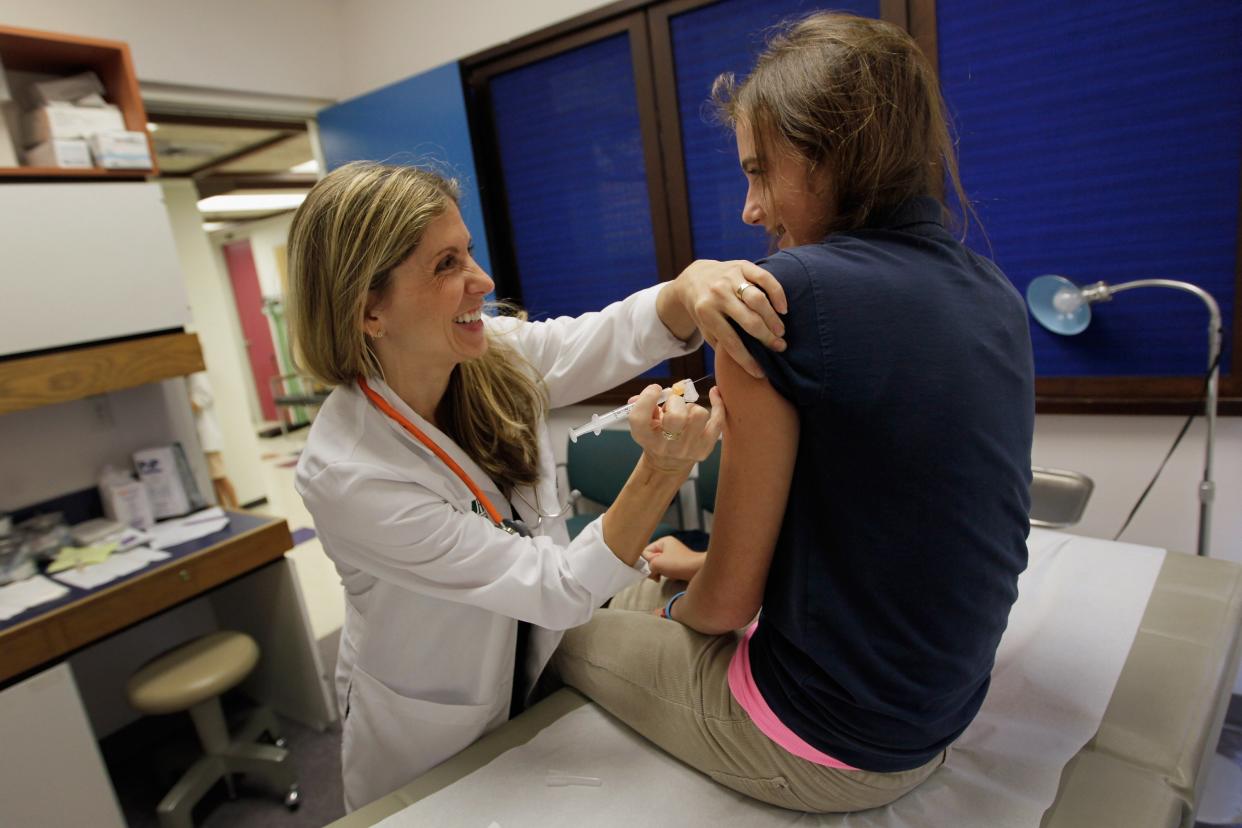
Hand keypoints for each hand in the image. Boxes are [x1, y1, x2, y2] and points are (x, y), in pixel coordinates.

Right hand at [627, 383, 724, 473]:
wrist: (668, 463)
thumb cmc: (656, 435)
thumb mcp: (644, 423)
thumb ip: (643, 404)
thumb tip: (653, 390)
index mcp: (645, 437)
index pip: (640, 417)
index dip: (647, 397)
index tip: (655, 389)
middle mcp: (665, 446)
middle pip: (676, 416)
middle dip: (675, 401)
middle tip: (673, 404)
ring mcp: (687, 449)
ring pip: (699, 414)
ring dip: (692, 407)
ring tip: (686, 412)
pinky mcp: (705, 448)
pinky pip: (718, 421)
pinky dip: (718, 404)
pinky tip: (714, 393)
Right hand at [642, 536, 703, 581]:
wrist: (697, 570)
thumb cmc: (678, 564)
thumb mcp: (657, 563)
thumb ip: (647, 566)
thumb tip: (650, 571)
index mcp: (663, 541)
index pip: (646, 551)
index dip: (647, 561)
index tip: (653, 568)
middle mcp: (669, 546)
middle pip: (652, 558)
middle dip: (653, 567)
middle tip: (657, 574)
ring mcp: (674, 555)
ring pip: (659, 564)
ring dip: (659, 571)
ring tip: (664, 575)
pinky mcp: (679, 563)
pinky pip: (667, 568)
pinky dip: (666, 573)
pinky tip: (670, 576)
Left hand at [673, 259, 787, 378]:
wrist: (695, 278)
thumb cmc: (704, 310)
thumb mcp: (705, 328)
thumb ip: (721, 342)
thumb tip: (747, 364)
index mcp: (706, 312)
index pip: (731, 341)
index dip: (746, 359)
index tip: (760, 372)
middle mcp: (717, 294)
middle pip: (749, 321)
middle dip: (766, 338)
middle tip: (779, 347)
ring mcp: (730, 278)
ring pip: (758, 300)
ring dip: (773, 318)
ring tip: (780, 331)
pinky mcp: (741, 265)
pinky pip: (764, 278)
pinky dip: (777, 293)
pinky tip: (783, 308)